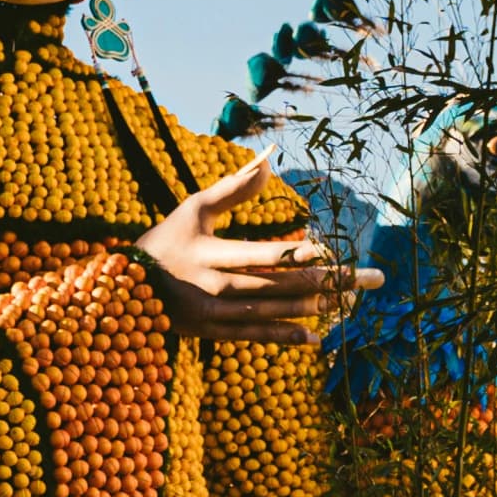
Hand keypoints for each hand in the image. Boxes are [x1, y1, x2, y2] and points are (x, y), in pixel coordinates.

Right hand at [133, 155, 382, 345]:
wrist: (124, 290)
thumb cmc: (165, 240)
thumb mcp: (194, 207)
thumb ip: (235, 186)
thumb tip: (270, 159)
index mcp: (210, 253)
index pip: (260, 254)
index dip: (293, 256)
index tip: (325, 252)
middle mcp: (216, 287)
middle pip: (280, 285)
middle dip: (330, 282)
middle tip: (372, 279)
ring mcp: (216, 314)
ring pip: (273, 312)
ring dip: (315, 307)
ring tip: (352, 302)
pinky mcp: (215, 332)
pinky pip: (257, 335)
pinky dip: (287, 336)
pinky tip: (317, 338)